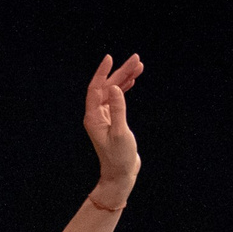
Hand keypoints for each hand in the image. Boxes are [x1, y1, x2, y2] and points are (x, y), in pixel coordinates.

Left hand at [84, 53, 142, 204]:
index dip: (102, 73)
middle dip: (121, 72)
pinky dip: (125, 89)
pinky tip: (133, 80)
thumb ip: (118, 109)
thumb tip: (113, 87)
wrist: (121, 174)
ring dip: (125, 78)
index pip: (95, 89)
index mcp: (93, 117)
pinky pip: (117, 99)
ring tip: (139, 65)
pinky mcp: (112, 120)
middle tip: (136, 59)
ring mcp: (104, 117)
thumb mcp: (120, 132)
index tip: (110, 58)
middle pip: (106, 87)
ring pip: (113, 92)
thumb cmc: (119, 157)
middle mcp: (96, 115)